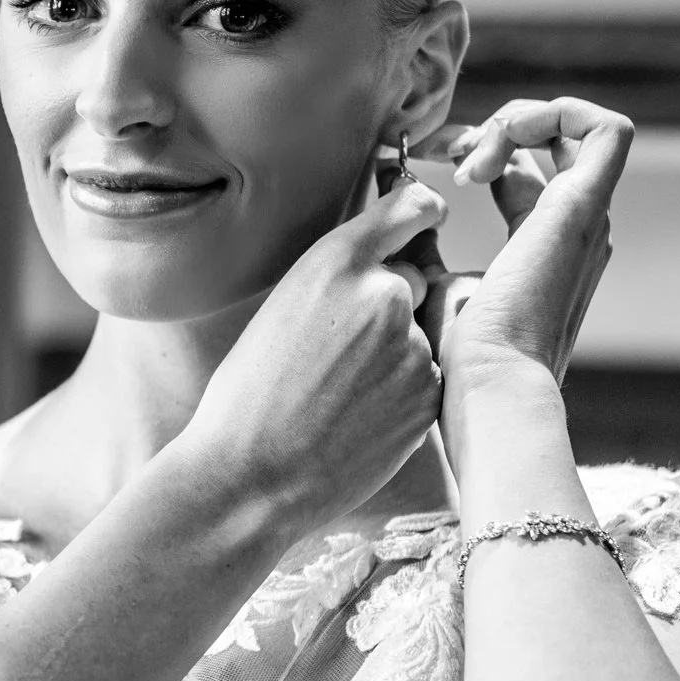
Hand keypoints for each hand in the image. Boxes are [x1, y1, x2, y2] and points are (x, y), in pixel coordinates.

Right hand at [180, 179, 448, 535]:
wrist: (251, 474)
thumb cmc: (252, 392)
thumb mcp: (284, 303)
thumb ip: (342, 270)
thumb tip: (391, 248)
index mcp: (337, 262)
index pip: (410, 207)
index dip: (421, 211)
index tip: (425, 217)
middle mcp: (385, 293)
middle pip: (416, 276)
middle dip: (393, 299)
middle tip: (339, 345)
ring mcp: (414, 346)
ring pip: (420, 330)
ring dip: (394, 349)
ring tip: (338, 389)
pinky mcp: (427, 394)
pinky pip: (424, 375)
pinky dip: (399, 389)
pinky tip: (355, 412)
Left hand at [423, 97, 630, 387]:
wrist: (488, 385)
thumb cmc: (456, 353)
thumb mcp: (432, 277)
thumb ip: (422, 232)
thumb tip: (395, 181)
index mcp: (545, 244)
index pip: (523, 168)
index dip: (479, 147)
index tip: (431, 161)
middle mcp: (577, 227)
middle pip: (554, 140)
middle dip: (497, 124)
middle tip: (444, 149)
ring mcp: (587, 219)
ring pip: (579, 127)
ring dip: (515, 120)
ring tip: (465, 156)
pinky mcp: (584, 211)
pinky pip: (602, 131)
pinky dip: (545, 118)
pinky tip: (488, 153)